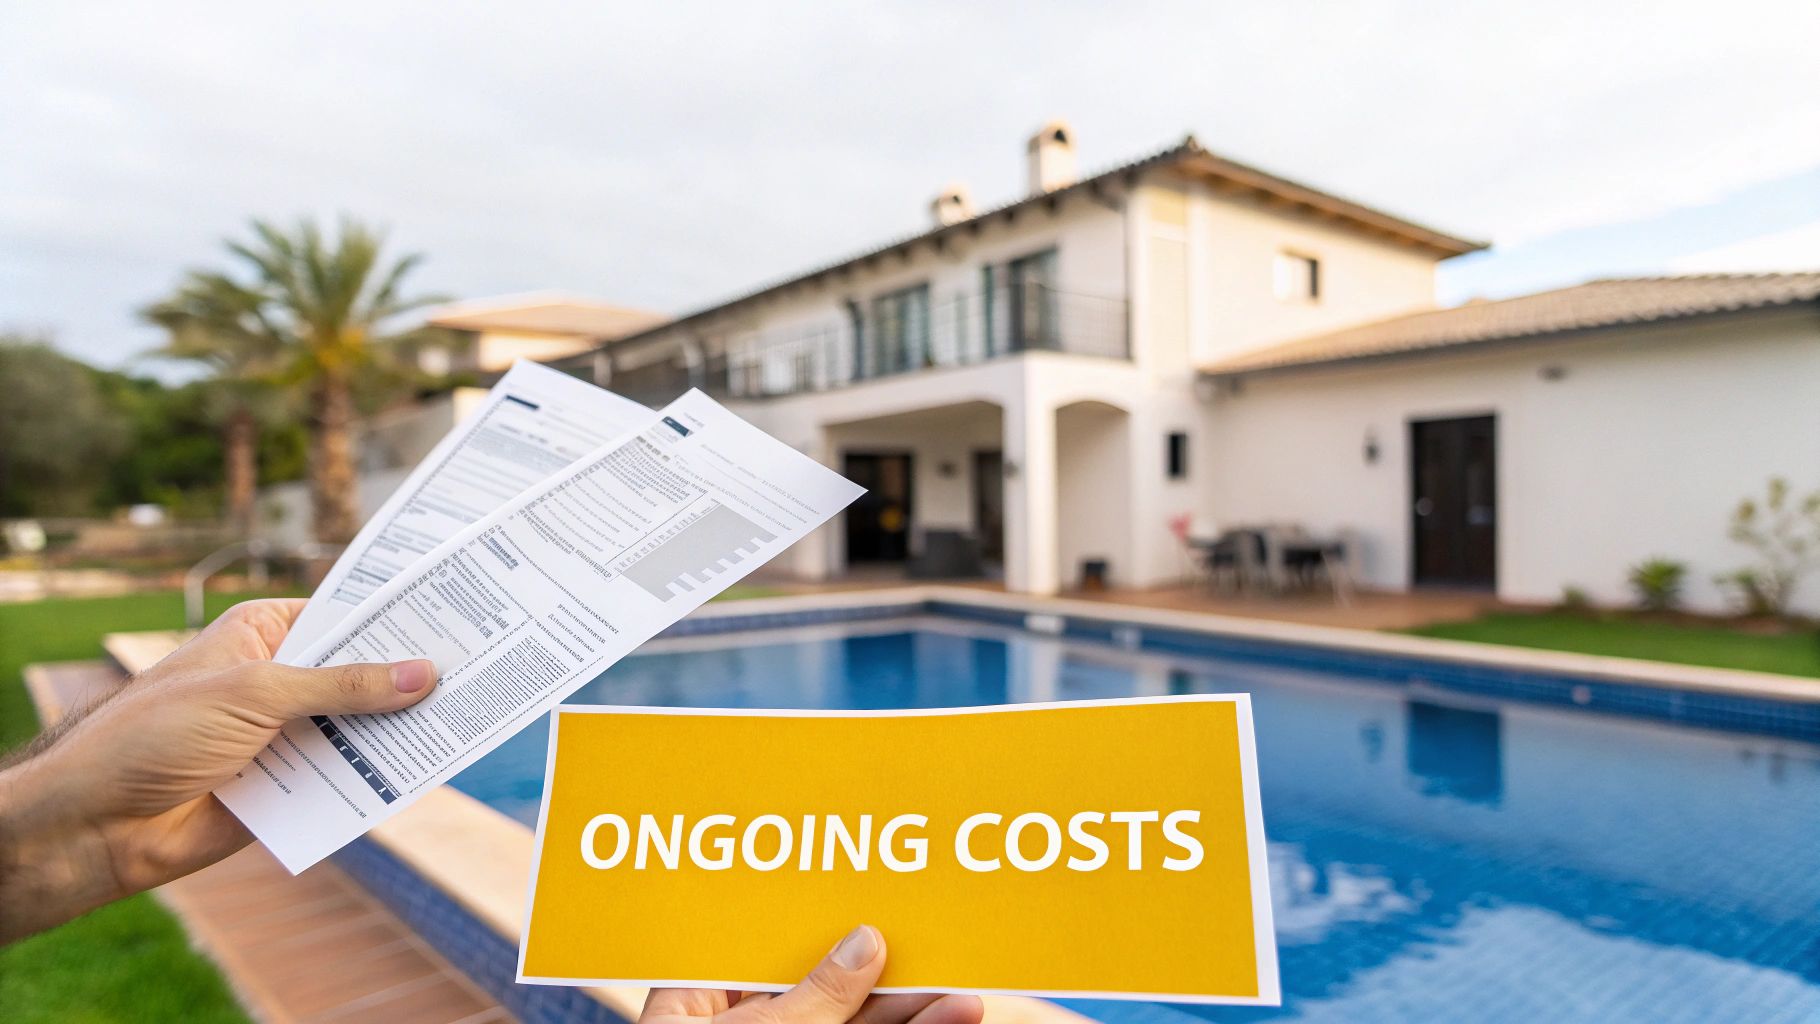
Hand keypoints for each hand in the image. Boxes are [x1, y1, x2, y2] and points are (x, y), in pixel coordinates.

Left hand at [0, 598, 437, 941]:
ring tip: (464, 719)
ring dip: (399, 730)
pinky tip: (423, 769)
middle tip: (477, 671)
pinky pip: (346, 777)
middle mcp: (280, 677)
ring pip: (360, 727)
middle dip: (409, 678)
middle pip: (362, 673)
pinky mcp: (289, 784)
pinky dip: (378, 776)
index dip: (399, 618)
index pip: (347, 616)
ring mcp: (286, 732)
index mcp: (265, 632)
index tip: (459, 616)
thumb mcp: (256, 694)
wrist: (97, 824)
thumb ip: (343, 686)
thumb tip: (423, 674)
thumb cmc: (156, 734)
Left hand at [642, 926, 983, 1023]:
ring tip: (966, 1000)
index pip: (755, 944)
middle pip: (817, 984)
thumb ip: (815, 999)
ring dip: (912, 1014)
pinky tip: (951, 1020)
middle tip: (939, 949)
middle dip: (883, 971)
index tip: (869, 894)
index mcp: (694, 1005)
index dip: (813, 917)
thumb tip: (865, 942)